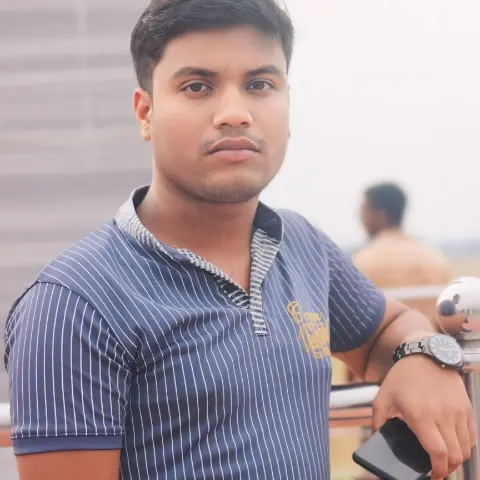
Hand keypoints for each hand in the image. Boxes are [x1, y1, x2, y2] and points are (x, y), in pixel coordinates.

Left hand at [372, 355, 476, 478]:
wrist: (424, 354)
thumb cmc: (401, 377)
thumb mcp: (382, 398)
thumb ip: (379, 422)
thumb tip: (379, 440)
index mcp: (420, 415)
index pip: (437, 452)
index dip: (438, 470)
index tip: (434, 476)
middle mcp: (442, 414)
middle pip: (455, 455)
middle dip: (448, 469)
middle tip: (439, 471)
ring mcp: (457, 411)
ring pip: (466, 448)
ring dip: (457, 459)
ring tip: (446, 460)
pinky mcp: (466, 406)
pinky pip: (471, 435)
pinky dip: (465, 445)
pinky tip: (454, 445)